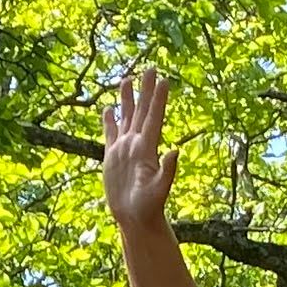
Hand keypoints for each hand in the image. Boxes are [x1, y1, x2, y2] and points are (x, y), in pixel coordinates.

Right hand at [102, 67, 174, 230]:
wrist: (134, 218)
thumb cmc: (148, 207)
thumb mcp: (159, 189)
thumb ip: (168, 171)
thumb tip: (176, 151)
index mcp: (147, 148)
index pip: (154, 117)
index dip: (158, 98)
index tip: (163, 79)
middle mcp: (137, 144)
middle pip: (142, 111)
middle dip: (145, 90)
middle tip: (150, 68)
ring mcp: (125, 149)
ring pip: (126, 117)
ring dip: (127, 99)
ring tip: (127, 79)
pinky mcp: (113, 157)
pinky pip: (110, 134)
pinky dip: (110, 120)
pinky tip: (109, 108)